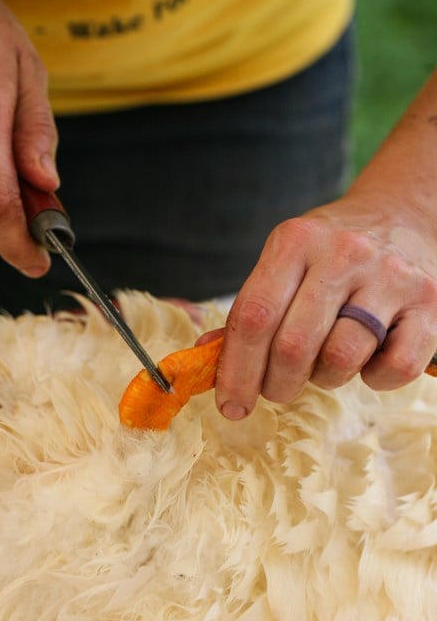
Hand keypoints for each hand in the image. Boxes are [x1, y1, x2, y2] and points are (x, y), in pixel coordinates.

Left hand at [203, 193, 436, 419]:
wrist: (401, 215)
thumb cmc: (329, 254)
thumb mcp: (285, 263)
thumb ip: (251, 310)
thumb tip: (205, 358)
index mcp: (295, 240)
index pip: (253, 316)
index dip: (236, 370)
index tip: (230, 404)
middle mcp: (343, 253)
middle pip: (292, 345)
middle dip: (276, 385)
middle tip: (277, 389)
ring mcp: (390, 276)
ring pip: (340, 358)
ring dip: (324, 379)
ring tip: (324, 365)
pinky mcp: (429, 302)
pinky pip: (394, 367)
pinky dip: (375, 380)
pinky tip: (367, 362)